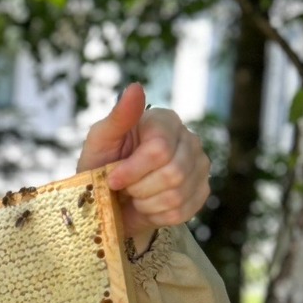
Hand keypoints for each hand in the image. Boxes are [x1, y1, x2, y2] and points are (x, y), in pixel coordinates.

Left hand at [77, 82, 210, 245]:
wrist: (109, 198)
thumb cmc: (102, 164)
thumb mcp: (100, 141)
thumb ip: (118, 117)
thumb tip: (135, 87)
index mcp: (165, 121)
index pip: (160, 150)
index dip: (133, 170)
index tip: (113, 178)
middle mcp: (189, 140)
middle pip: (173, 174)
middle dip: (139, 188)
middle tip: (126, 187)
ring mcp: (199, 166)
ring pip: (177, 195)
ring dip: (146, 203)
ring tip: (135, 195)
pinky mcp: (202, 191)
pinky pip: (183, 212)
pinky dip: (158, 215)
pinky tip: (148, 205)